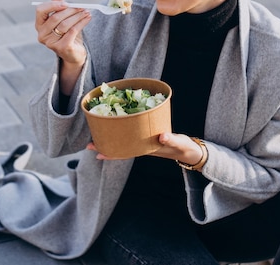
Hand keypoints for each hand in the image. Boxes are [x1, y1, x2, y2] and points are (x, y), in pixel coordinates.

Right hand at [33, 0, 91, 93]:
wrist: (74, 54)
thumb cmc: (67, 34)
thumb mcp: (63, 19)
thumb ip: (59, 7)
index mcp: (39, 25)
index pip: (40, 10)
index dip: (52, 4)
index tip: (66, 2)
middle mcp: (42, 35)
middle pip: (55, 17)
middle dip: (70, 10)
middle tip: (82, 6)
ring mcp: (51, 43)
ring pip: (65, 24)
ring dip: (78, 16)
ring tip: (86, 12)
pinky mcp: (62, 47)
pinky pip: (73, 31)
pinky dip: (82, 23)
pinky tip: (88, 18)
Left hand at [86, 134, 202, 163]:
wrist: (190, 150)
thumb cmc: (184, 148)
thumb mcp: (178, 143)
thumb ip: (171, 139)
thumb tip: (161, 136)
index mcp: (145, 150)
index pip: (125, 153)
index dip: (111, 153)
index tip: (97, 153)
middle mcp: (141, 147)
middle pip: (119, 147)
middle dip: (105, 146)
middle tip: (88, 144)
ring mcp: (143, 142)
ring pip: (123, 141)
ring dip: (111, 138)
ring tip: (97, 135)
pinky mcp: (147, 136)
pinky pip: (131, 134)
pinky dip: (122, 131)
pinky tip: (116, 126)